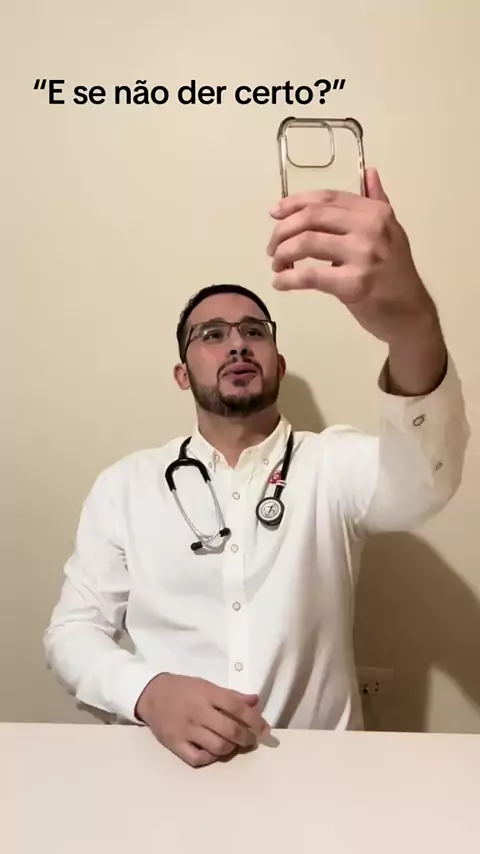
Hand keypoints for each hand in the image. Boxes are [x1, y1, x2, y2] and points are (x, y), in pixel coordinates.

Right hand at [135, 673, 269, 767]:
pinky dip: (210, 758)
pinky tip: (213, 752)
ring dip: (230, 748)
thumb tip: (256, 701)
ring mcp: (186, 730)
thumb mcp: (207, 685)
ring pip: (217, 747)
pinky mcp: (175, 744)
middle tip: (251, 740)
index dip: (255, 720)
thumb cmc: (183, 688)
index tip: (264, 729)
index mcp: (207, 694)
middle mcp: (198, 712)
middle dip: (246, 738)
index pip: (237, 707)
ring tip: (233, 745)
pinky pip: (197, 759)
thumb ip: (231, 695)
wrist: (151, 694)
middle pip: (230, 730)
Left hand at [266, 167, 439, 346]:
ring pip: (306, 242)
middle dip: (283, 230)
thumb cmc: (395, 275)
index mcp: (376, 212)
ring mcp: (363, 255)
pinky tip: (280, 283)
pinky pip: (310, 275)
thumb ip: (376, 202)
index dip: (295, 203)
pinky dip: (288, 279)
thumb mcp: (391, 232)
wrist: (410, 313)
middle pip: (312, 217)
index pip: (326, 198)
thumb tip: (370, 172)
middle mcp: (371, 227)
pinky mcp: (354, 283)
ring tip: (277, 265)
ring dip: (282, 253)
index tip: (274, 213)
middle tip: (272, 247)